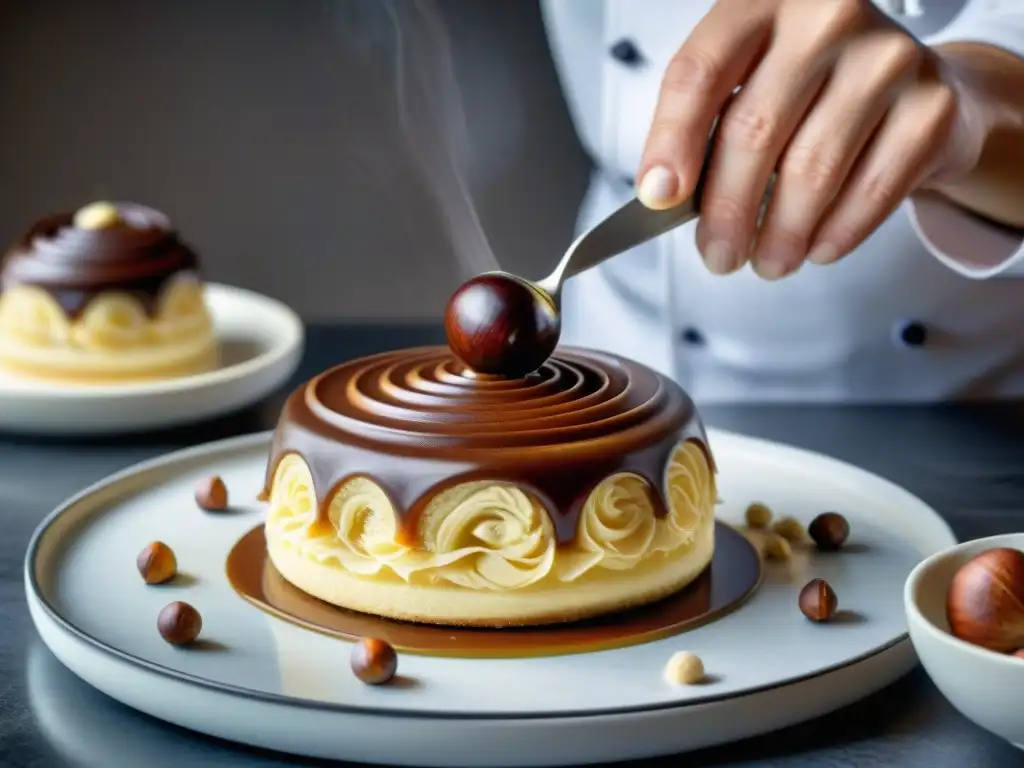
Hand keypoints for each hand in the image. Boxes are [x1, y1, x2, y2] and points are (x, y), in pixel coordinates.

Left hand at [636, 0, 983, 278]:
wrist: (918, 86)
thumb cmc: (816, 91)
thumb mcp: (753, 84)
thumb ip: (708, 127)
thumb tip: (664, 195)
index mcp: (764, 4)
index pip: (699, 73)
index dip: (671, 141)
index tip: (658, 197)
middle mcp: (828, 16)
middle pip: (753, 131)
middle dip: (727, 211)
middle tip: (718, 255)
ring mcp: (886, 57)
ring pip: (810, 170)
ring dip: (780, 234)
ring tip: (767, 261)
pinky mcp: (930, 107)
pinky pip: (869, 191)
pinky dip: (835, 232)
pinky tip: (817, 248)